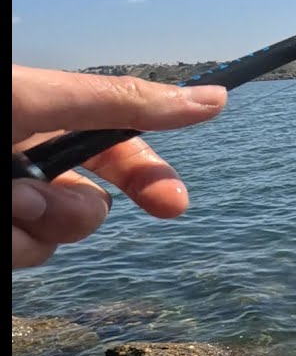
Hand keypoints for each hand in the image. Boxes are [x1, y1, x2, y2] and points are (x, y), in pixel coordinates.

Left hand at [12, 65, 226, 267]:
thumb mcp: (36, 99)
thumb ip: (119, 103)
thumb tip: (214, 97)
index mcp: (40, 121)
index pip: (112, 151)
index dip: (146, 174)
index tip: (173, 203)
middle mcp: (24, 166)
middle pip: (88, 204)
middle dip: (74, 211)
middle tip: (47, 213)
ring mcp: (11, 209)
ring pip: (54, 239)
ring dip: (36, 225)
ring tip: (4, 200)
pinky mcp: (0, 242)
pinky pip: (23, 258)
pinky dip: (11, 245)